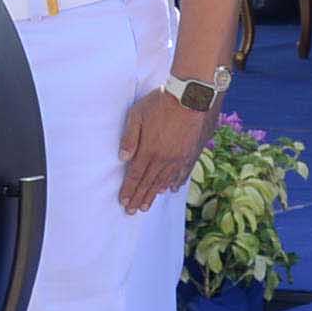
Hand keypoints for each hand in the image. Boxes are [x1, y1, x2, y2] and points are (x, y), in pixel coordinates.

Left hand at [116, 87, 213, 212]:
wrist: (189, 98)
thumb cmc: (159, 103)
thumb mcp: (136, 115)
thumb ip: (129, 138)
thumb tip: (122, 158)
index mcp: (148, 151)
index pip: (135, 176)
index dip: (128, 190)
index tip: (124, 202)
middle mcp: (162, 159)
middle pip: (148, 183)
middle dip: (138, 198)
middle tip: (132, 211)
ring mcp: (177, 158)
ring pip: (163, 182)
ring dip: (153, 195)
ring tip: (146, 206)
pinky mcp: (188, 153)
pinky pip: (179, 174)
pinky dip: (172, 184)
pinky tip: (169, 190)